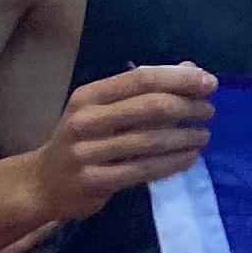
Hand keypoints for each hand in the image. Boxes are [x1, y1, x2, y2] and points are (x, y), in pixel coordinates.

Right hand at [30, 62, 218, 220]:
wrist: (42, 184)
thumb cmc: (81, 140)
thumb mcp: (101, 109)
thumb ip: (141, 91)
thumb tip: (190, 68)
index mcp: (89, 95)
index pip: (140, 78)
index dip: (179, 79)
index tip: (209, 83)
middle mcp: (85, 120)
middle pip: (148, 107)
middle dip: (186, 107)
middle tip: (209, 112)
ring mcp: (87, 152)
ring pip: (149, 141)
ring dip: (184, 137)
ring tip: (204, 135)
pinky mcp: (94, 181)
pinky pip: (143, 170)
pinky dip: (172, 163)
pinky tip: (190, 157)